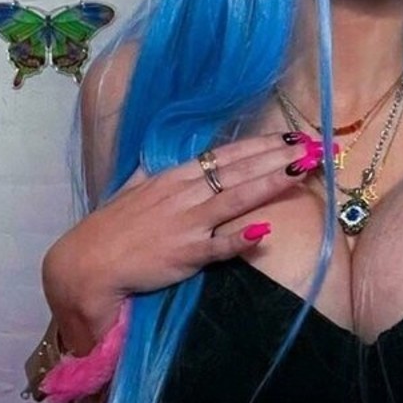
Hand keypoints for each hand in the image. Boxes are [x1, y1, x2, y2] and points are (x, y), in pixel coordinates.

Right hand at [42, 132, 328, 329]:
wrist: (87, 265)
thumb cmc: (110, 229)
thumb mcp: (132, 190)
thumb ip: (152, 174)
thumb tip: (162, 160)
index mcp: (175, 177)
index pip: (227, 155)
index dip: (262, 145)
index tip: (292, 137)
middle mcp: (185, 194)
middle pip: (239, 170)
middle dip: (279, 157)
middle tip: (315, 146)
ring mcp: (187, 223)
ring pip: (236, 198)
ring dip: (271, 183)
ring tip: (303, 170)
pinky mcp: (185, 254)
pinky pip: (217, 246)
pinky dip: (239, 239)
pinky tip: (264, 232)